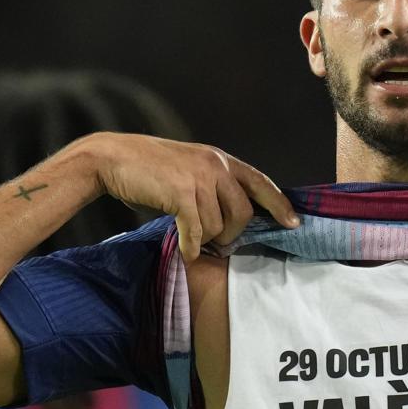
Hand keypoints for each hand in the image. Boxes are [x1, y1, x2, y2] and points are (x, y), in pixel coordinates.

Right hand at [84, 132, 298, 261]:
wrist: (112, 158)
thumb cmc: (149, 170)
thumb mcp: (189, 170)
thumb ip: (213, 188)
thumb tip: (232, 221)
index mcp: (220, 159)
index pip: (261, 182)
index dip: (279, 205)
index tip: (294, 224)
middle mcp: (215, 165)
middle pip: (244, 213)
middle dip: (233, 234)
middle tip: (219, 242)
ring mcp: (199, 177)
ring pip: (218, 225)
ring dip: (206, 239)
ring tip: (192, 237)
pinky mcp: (181, 192)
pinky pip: (196, 231)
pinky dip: (191, 246)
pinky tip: (186, 250)